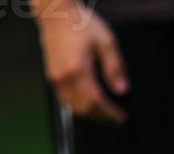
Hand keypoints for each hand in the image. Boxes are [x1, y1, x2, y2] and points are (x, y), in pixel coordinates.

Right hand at [36, 1, 127, 124]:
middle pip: (83, 109)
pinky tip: (90, 105)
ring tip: (106, 115)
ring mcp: (54, 77)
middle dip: (101, 118)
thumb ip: (115, 68)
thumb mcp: (107, 42)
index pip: (95, 101)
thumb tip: (121, 91)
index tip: (122, 118)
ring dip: (90, 114)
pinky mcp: (51, 75)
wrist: (56, 14)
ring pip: (72, 106)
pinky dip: (78, 106)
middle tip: (116, 120)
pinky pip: (65, 99)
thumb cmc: (82, 24)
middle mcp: (63, 77)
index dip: (109, 114)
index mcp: (78, 69)